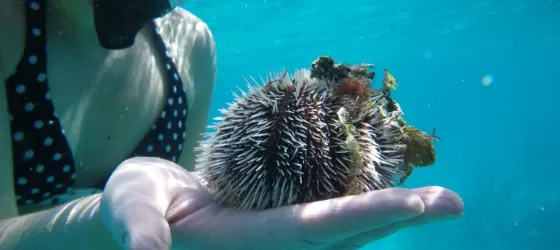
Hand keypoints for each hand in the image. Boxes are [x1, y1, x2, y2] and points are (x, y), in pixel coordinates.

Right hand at [100, 157, 463, 249]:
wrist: (147, 215)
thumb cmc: (139, 208)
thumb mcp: (131, 211)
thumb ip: (141, 230)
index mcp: (248, 242)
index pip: (316, 229)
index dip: (366, 213)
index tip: (415, 203)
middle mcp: (276, 245)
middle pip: (349, 235)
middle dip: (399, 218)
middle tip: (452, 203)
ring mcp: (282, 238)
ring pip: (348, 231)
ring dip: (392, 213)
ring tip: (437, 198)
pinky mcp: (281, 224)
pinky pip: (333, 218)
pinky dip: (366, 205)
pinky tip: (391, 187)